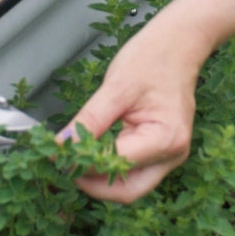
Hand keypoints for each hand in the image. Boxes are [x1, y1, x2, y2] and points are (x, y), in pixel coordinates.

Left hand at [59, 12, 200, 202]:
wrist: (178, 44)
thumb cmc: (153, 58)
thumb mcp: (115, 87)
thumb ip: (89, 120)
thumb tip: (62, 146)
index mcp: (165, 138)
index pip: (115, 166)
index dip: (82, 164)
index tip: (55, 157)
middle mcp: (172, 154)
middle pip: (127, 191)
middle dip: (92, 183)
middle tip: (63, 165)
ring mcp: (169, 155)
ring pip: (130, 185)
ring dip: (100, 177)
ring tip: (74, 158)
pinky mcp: (161, 151)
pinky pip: (134, 171)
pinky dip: (110, 167)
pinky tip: (91, 152)